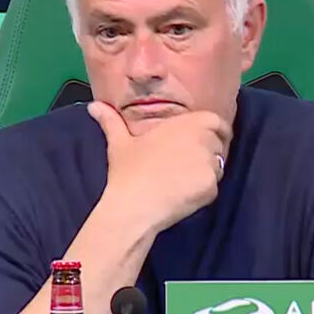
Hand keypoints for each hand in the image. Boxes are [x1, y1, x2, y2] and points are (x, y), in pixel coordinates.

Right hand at [88, 101, 230, 234]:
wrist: (134, 206)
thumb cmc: (128, 172)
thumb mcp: (119, 142)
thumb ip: (111, 121)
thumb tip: (94, 107)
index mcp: (186, 124)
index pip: (215, 121)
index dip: (215, 129)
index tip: (208, 137)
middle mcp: (203, 140)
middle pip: (218, 144)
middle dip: (209, 152)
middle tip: (188, 164)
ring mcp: (209, 165)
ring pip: (218, 166)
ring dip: (206, 171)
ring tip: (182, 179)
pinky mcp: (211, 187)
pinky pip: (213, 186)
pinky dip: (202, 190)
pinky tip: (181, 194)